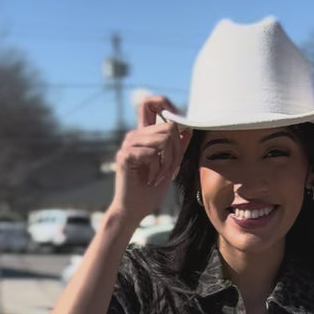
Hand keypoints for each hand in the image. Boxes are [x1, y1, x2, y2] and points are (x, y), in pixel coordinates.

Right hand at [109, 95, 190, 228]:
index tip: (178, 124)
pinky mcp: (125, 155)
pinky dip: (156, 169)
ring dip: (167, 162)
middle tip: (170, 170)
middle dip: (176, 151)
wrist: (135, 210)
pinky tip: (149, 179)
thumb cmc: (150, 190)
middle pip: (168, 127)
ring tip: (159, 176)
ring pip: (163, 139)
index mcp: (144, 135)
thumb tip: (188, 129)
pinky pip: (151, 153)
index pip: (150, 103)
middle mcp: (135, 135)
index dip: (165, 105)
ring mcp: (128, 144)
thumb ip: (177, 148)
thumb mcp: (170, 166)